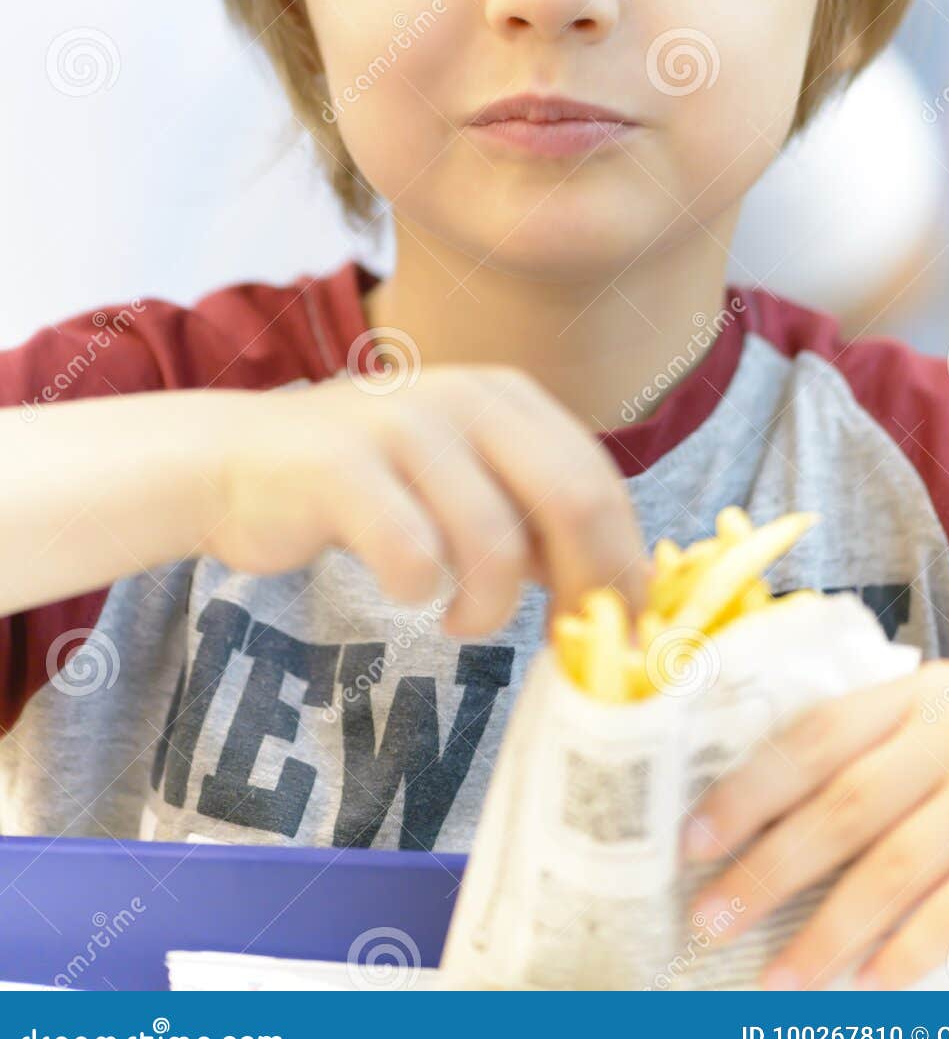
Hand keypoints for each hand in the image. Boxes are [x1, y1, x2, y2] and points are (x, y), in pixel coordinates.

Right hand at [202, 365, 647, 635]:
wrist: (234, 462)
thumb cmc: (363, 484)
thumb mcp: (461, 479)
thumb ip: (529, 513)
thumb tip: (615, 587)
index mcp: (505, 395)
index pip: (599, 480)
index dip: (624, 560)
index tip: (621, 628)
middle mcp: (464, 396)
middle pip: (572, 500)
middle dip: (586, 586)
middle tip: (570, 643)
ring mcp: (402, 426)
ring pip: (495, 541)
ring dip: (490, 607)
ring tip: (464, 622)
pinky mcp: (341, 467)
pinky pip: (413, 554)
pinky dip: (420, 591)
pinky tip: (407, 591)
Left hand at [683, 660, 948, 988]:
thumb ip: (876, 751)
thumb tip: (760, 824)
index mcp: (918, 693)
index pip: (814, 736)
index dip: (748, 790)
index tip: (692, 843)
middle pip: (843, 806)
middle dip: (767, 870)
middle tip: (709, 920)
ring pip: (894, 867)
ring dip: (826, 931)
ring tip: (775, 978)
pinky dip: (908, 950)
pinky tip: (866, 985)